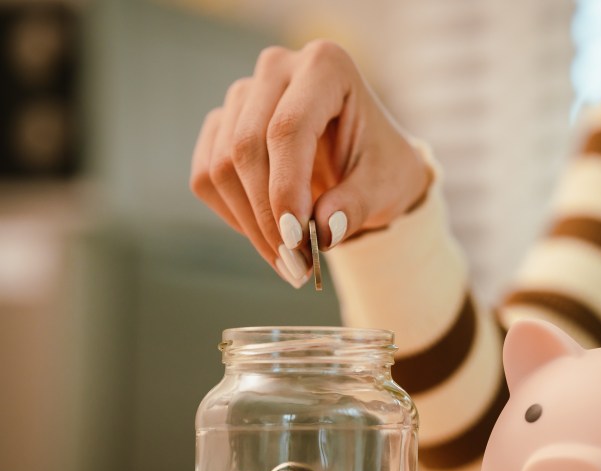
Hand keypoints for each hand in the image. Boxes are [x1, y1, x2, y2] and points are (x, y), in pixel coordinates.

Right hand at [190, 40, 430, 285]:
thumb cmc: (382, 167)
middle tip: (296, 266)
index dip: (285, 187)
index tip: (295, 239)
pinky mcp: (222, 124)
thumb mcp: (386, 188)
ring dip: (251, 224)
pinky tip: (269, 237)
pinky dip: (234, 216)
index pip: (288, 128)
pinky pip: (206, 177)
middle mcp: (277, 68)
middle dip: (268, 215)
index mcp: (326, 66)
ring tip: (290, 263)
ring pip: (222, 166)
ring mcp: (243, 94)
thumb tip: (324, 231)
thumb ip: (356, 205)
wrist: (369, 164)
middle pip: (247, 147)